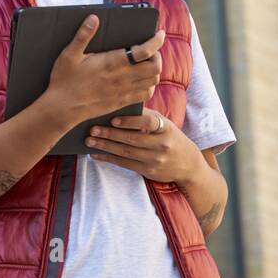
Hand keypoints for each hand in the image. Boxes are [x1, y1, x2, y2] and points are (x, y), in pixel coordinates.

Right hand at [45, 16, 164, 128]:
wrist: (62, 108)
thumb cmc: (64, 81)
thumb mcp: (69, 54)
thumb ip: (83, 35)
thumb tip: (93, 18)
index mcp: (112, 62)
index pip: (145, 50)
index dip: (157, 40)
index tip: (159, 34)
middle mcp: (122, 77)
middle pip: (155, 66)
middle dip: (158, 55)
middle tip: (151, 50)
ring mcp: (123, 91)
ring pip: (153, 81)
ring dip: (155, 70)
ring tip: (147, 63)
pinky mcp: (122, 102)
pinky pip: (146, 95)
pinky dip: (149, 86)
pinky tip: (141, 80)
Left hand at [84, 106, 200, 183]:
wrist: (188, 164)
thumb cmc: (170, 138)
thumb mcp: (165, 125)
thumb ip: (146, 117)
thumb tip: (119, 107)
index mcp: (166, 129)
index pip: (149, 123)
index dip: (130, 121)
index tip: (113, 120)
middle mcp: (162, 145)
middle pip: (133, 139)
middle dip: (110, 134)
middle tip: (92, 129)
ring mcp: (155, 160)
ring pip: (126, 153)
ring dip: (105, 146)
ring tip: (89, 141)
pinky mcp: (148, 171)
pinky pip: (124, 164)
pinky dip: (108, 158)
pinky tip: (96, 153)